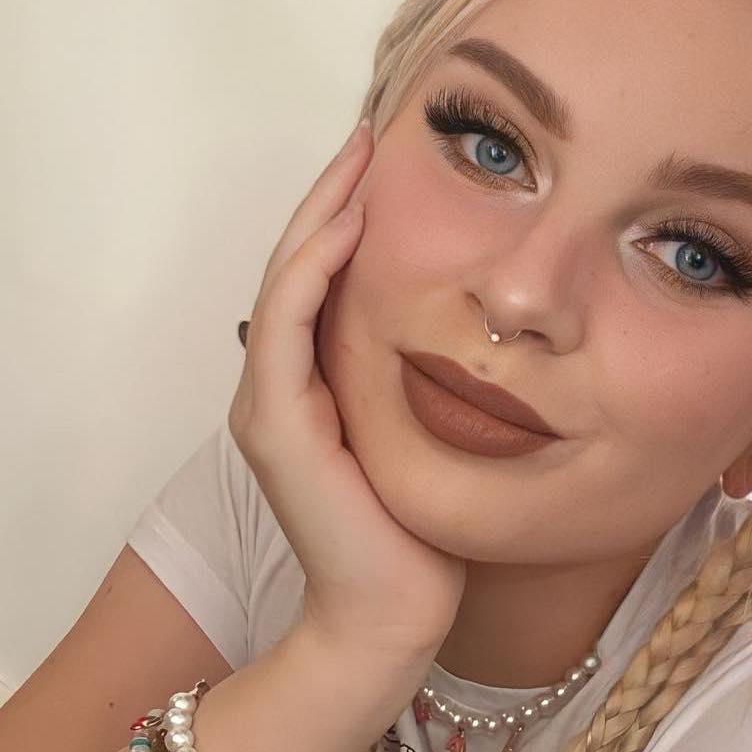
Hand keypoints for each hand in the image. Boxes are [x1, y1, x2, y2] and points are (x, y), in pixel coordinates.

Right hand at [228, 120, 466, 675]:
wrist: (390, 616)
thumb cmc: (419, 537)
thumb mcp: (430, 440)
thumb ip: (426, 386)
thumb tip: (479, 336)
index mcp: (315, 388)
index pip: (324, 282)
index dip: (348, 218)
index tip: (388, 163)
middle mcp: (282, 388)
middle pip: (297, 266)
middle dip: (332, 196)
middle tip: (368, 134)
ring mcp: (271, 405)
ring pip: (285, 282)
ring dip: (319, 214)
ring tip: (357, 157)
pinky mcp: (276, 426)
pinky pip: (287, 327)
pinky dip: (312, 271)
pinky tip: (347, 227)